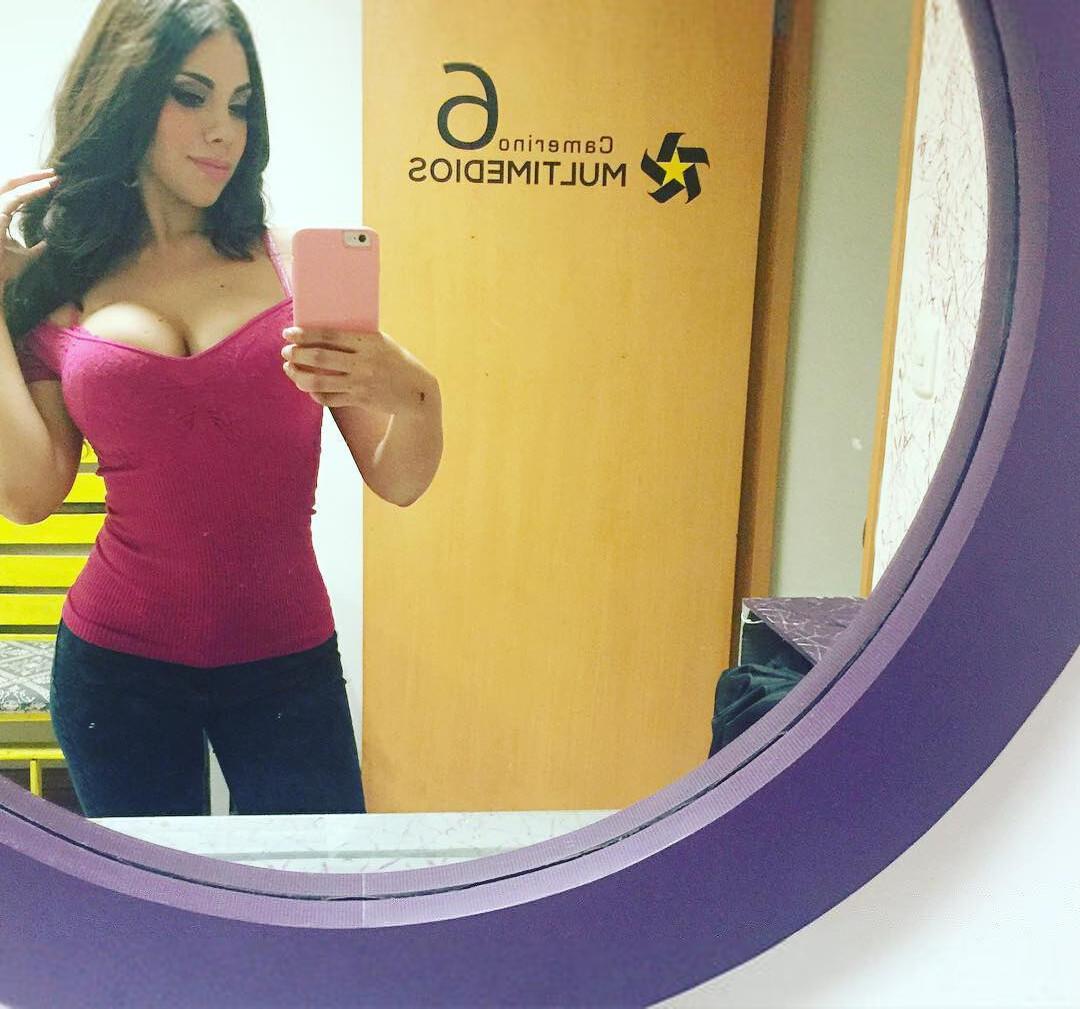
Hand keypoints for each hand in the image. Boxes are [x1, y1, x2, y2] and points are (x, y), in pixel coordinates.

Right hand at [0, 169, 57, 295]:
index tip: (53, 184)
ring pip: (11, 186)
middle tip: (55, 174)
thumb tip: (51, 241)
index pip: (15, 195)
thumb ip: (37, 247)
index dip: (33, 187)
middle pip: (10, 184)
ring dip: (33, 180)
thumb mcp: (26, 256)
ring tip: (54, 177)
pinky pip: (14, 199)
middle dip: (33, 176)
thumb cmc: (5, 271)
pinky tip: (46, 188)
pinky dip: (31, 191)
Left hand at [280, 325, 430, 413]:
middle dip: (297, 354)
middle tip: (286, 351)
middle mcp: (363, 363)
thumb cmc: (397, 362)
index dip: (305, 334)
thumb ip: (357, 338)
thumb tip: (322, 333)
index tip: (288, 333)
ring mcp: (360, 384)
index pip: (329, 336)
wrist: (417, 393)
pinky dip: (314, 393)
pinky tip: (308, 387)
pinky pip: (328, 398)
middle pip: (319, 358)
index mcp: (369, 342)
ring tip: (289, 369)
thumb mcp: (382, 343)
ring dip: (299, 375)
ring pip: (319, 381)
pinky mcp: (359, 400)